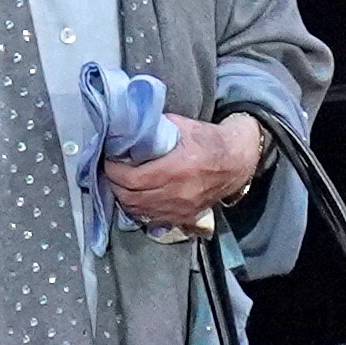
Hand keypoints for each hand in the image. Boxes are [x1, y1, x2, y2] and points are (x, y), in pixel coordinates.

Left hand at [104, 111, 262, 232]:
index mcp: (176, 168)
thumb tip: (128, 127)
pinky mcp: (184, 217)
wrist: (236, 162)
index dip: (114, 171)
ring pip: (138, 210)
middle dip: (115, 184)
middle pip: (131, 197)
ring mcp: (181, 208)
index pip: (132, 179)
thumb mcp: (182, 126)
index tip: (109, 160)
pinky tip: (137, 197)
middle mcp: (177, 192)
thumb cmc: (208, 140)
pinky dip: (140, 209)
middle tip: (111, 172)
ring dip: (124, 198)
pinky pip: (152, 218)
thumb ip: (154, 129)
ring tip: (121, 184)